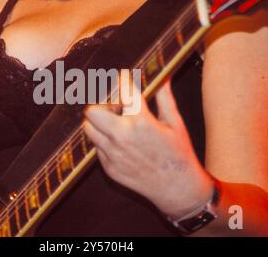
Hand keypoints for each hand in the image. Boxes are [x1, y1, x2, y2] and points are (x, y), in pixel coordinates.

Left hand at [84, 81, 213, 217]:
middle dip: (103, 105)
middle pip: (92, 111)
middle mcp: (122, 138)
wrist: (177, 189)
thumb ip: (165, 98)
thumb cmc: (178, 154)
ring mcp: (113, 154)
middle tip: (117, 107)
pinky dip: (104, 140)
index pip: (123, 92)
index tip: (124, 78)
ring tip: (116, 124)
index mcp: (141, 123)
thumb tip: (163, 77)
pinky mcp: (109, 167)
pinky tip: (121, 142)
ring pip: (89, 129)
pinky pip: (97, 147)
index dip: (123, 80)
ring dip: (99, 122)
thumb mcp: (175, 123)